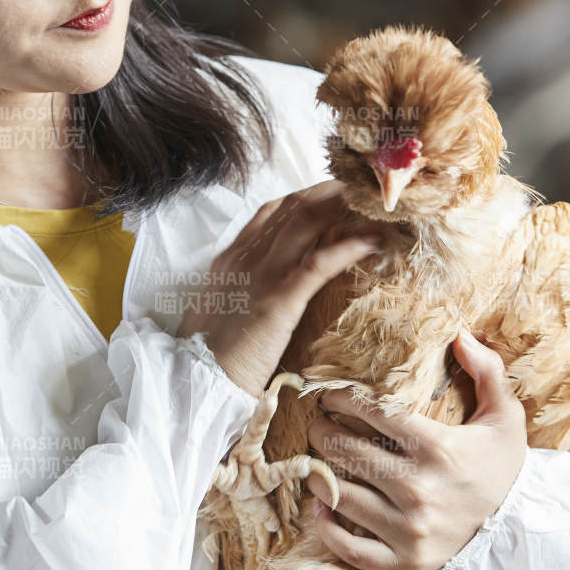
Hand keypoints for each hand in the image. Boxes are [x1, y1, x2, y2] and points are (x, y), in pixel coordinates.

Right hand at [178, 180, 382, 398]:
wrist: (196, 378)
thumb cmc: (208, 353)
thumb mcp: (220, 308)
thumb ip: (241, 288)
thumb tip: (265, 289)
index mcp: (231, 258)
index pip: (271, 211)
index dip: (306, 198)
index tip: (333, 197)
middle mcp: (245, 256)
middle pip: (293, 206)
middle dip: (330, 193)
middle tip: (360, 192)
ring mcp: (262, 274)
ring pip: (306, 222)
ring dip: (342, 209)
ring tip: (371, 206)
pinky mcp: (279, 299)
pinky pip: (319, 263)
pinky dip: (348, 247)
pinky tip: (372, 241)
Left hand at [304, 329, 527, 569]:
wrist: (520, 529)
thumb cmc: (502, 467)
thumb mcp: (505, 416)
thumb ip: (487, 371)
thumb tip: (460, 335)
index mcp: (438, 448)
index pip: (373, 414)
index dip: (342, 399)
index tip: (330, 396)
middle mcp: (419, 488)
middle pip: (347, 452)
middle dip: (323, 433)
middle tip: (318, 425)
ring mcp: (410, 528)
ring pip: (340, 496)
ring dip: (317, 475)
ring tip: (316, 460)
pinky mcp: (405, 560)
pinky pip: (351, 549)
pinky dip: (327, 529)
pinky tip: (321, 508)